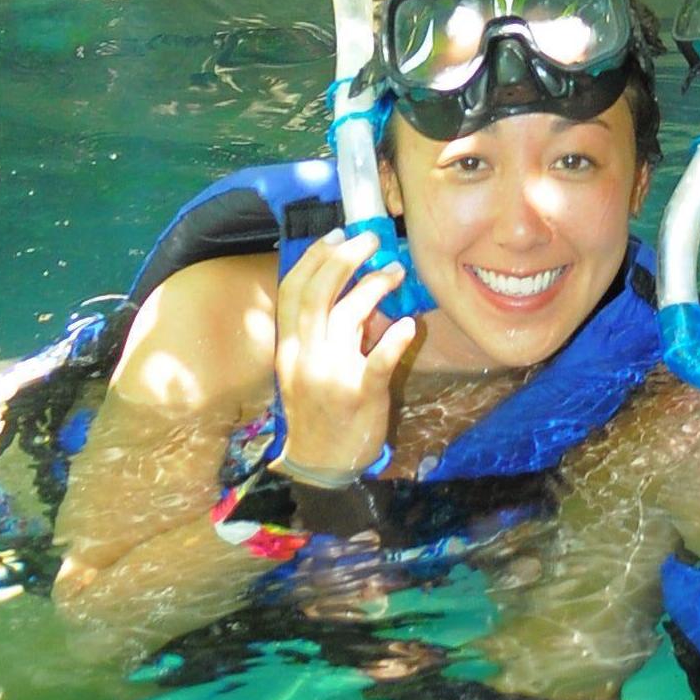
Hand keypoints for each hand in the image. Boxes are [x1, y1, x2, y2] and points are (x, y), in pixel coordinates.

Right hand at [271, 231, 417, 478]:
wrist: (322, 464)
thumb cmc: (319, 411)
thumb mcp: (305, 369)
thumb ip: (319, 333)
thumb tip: (347, 290)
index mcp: (290, 348)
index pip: (293, 291)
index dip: (313, 258)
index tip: (336, 235)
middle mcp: (305, 357)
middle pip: (317, 296)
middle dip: (343, 260)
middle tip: (370, 241)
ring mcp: (331, 376)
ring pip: (347, 318)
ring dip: (373, 287)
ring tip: (396, 271)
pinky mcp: (360, 395)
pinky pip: (376, 362)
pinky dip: (393, 341)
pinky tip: (409, 324)